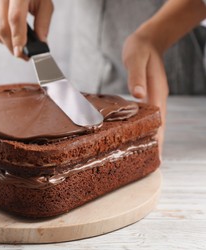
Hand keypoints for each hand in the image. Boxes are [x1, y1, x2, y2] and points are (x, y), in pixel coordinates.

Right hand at [0, 0, 53, 58]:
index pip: (15, 17)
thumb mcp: (44, 1)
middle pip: (2, 27)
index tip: (21, 52)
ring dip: (6, 43)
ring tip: (17, 46)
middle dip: (12, 45)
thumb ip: (43, 21)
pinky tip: (9, 35)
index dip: (18, 37)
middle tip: (22, 55)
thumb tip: (40, 41)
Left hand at [122, 31, 168, 156]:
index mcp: (156, 92)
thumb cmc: (140, 49)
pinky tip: (137, 134)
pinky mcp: (148, 96)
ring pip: (155, 122)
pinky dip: (145, 127)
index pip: (159, 121)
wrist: (147, 40)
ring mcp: (154, 97)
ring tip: (145, 155)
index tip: (158, 156)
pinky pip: (148, 115)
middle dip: (157, 144)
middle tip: (152, 163)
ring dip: (151, 137)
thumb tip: (138, 96)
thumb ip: (136, 77)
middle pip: (159, 125)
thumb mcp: (135, 59)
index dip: (159, 139)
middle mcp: (157, 97)